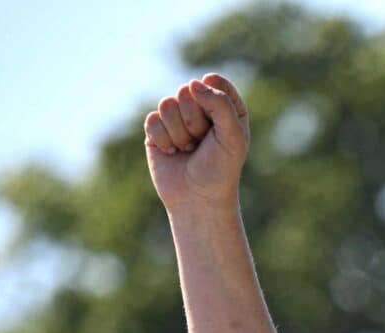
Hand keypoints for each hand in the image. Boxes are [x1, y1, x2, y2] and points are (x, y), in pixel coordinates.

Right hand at [144, 73, 249, 212]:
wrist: (197, 198)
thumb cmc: (220, 169)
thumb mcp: (232, 136)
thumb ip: (220, 105)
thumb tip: (193, 84)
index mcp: (226, 107)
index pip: (214, 82)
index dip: (212, 100)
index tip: (217, 123)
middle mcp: (201, 108)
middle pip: (187, 91)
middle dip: (194, 120)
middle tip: (202, 143)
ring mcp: (177, 117)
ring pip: (167, 104)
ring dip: (179, 132)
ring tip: (188, 149)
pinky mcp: (157, 129)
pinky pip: (152, 120)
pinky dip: (163, 139)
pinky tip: (173, 152)